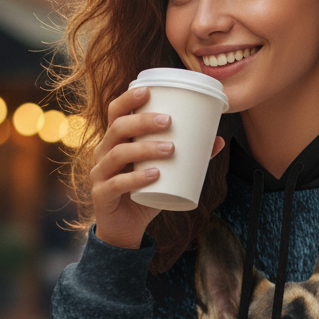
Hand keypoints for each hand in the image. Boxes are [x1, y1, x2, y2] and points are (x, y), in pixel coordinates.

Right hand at [90, 85, 223, 249]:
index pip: (115, 113)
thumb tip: (218, 140)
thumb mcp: (166, 172)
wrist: (126, 228)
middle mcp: (103, 153)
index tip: (148, 90)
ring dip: (145, 148)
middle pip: (117, 128)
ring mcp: (99, 174)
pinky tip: (154, 175)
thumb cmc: (145, 193)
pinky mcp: (102, 195)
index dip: (128, 99)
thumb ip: (188, 156)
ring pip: (117, 154)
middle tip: (169, 121)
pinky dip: (137, 178)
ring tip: (170, 149)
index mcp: (115, 141)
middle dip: (142, 121)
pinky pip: (117, 183)